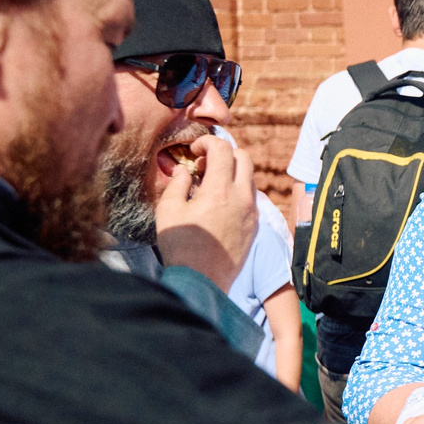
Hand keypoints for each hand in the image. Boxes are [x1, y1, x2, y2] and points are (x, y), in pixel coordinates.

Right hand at [155, 134, 257, 287]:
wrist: (202, 282)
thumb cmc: (181, 246)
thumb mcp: (169, 210)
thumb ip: (177, 183)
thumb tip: (184, 170)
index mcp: (220, 190)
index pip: (222, 148)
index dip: (207, 142)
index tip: (194, 150)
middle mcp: (242, 198)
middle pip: (243, 157)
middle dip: (224, 153)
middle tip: (204, 165)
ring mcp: (252, 213)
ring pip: (250, 177)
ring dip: (233, 172)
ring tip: (211, 185)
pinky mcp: (255, 227)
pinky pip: (251, 198)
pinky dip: (238, 191)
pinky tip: (220, 204)